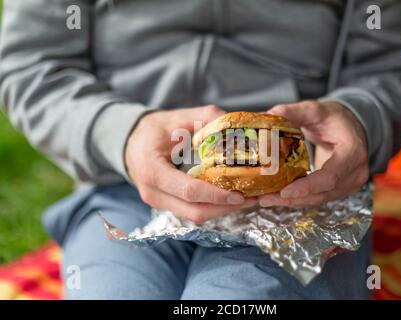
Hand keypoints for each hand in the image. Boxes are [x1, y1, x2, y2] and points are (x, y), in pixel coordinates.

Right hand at [125, 105, 255, 223]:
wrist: (129, 142)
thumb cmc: (152, 130)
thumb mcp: (176, 118)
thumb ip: (205, 117)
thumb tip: (235, 122)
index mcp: (153, 171)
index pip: (189, 191)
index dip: (216, 195)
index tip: (240, 193)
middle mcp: (153, 193)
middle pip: (195, 211)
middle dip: (224, 208)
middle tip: (250, 198)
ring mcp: (158, 202)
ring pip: (194, 216)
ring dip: (221, 210)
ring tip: (245, 199)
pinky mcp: (165, 205)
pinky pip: (190, 212)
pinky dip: (211, 208)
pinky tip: (228, 197)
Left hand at [258, 100, 368, 207]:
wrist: (351, 127)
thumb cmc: (335, 118)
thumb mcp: (316, 110)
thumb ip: (293, 112)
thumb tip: (269, 115)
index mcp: (352, 153)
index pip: (330, 177)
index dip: (307, 187)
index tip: (284, 192)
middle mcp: (353, 174)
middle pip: (321, 194)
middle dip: (292, 198)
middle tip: (265, 198)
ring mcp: (347, 184)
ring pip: (317, 199)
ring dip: (290, 201)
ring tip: (265, 198)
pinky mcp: (338, 189)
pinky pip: (316, 197)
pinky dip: (297, 198)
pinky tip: (276, 195)